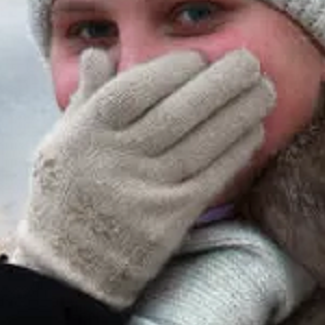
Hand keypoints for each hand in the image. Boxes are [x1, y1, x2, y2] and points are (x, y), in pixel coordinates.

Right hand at [12, 48, 274, 308]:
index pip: (135, 89)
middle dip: (221, 82)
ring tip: (264, 89)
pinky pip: (211, 176)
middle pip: (177, 112)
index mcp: (86, 134)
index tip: (198, 58)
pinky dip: (236, 150)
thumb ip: (84, 99)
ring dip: (240, 111)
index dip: (173, 69)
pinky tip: (253, 130)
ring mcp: (145, 190)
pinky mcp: (170, 219)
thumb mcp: (59, 142)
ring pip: (202, 142)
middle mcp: (115, 159)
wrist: (68, 269)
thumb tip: (99, 54)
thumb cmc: (64, 196)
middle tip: (250, 61)